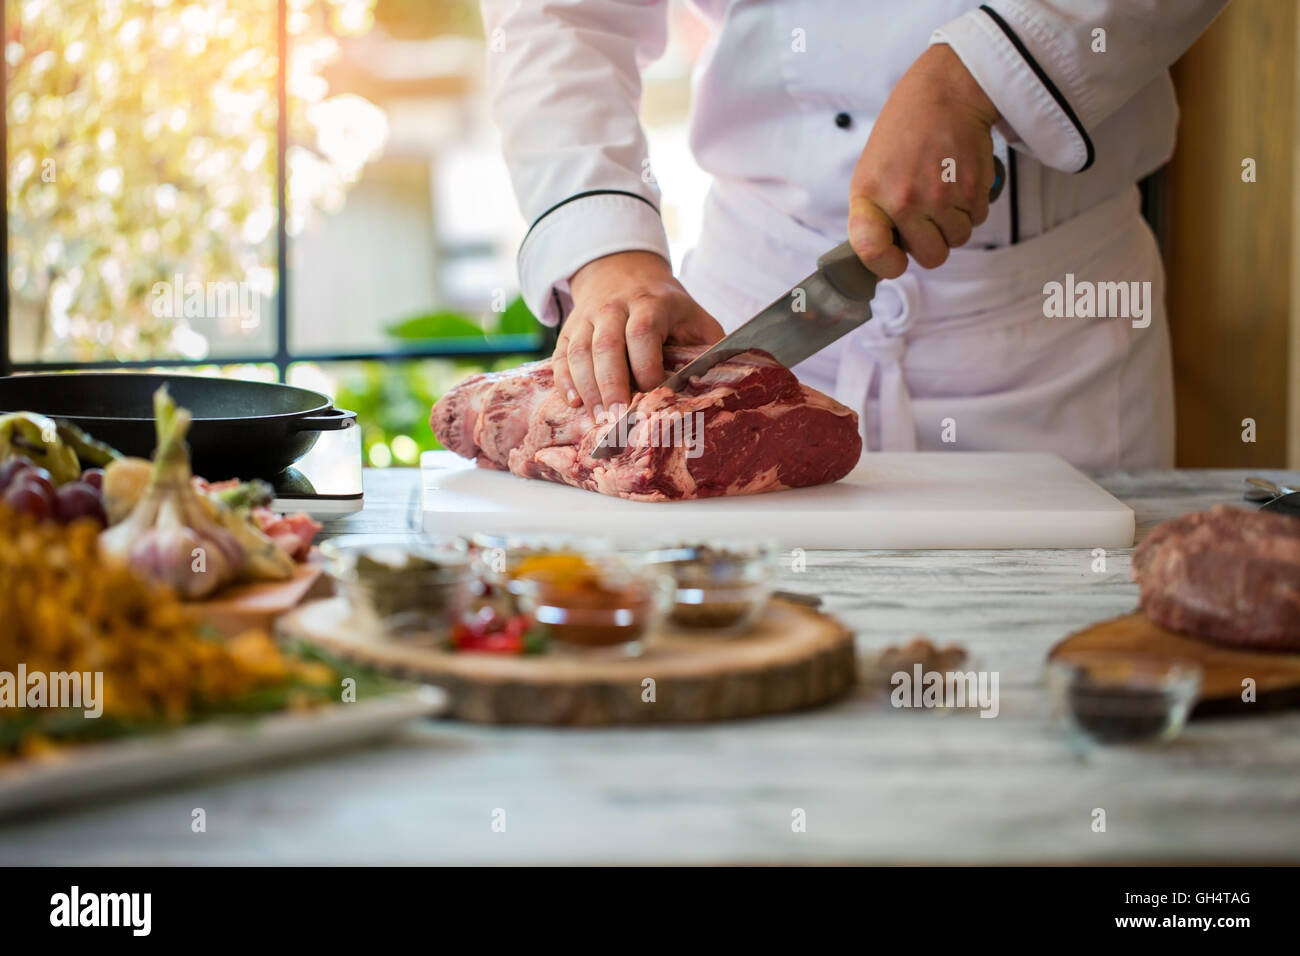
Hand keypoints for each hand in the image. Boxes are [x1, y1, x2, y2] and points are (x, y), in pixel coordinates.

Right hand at [554, 250, 722, 417]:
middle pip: (606, 345)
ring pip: (579, 352)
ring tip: (599, 420)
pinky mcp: (569, 329)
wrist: (623, 272)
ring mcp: (587, 317)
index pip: (643, 331)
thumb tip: (722, 388)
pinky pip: (561, 355)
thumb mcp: (695, 318)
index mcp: (651, 303)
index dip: (646, 363)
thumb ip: (707, 349)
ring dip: (588, 389)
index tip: (654, 392)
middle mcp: (614, 307)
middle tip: (618, 419)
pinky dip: (564, 381)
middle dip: (611, 384)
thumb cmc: (668, 308)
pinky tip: (574, 403)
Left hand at [848, 44, 1000, 277]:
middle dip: (933, 242)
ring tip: (943, 189)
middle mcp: (903, 200)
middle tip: (928, 214)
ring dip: (954, 222)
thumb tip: (886, 263)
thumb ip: (875, 216)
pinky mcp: (972, 189)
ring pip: (957, 240)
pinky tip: (959, 178)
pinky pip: (976, 220)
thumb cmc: (904, 134)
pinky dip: (971, 205)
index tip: (894, 261)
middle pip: (930, 257)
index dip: (884, 265)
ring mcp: (940, 196)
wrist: (945, 92)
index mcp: (869, 195)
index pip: (869, 251)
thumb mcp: (872, 172)